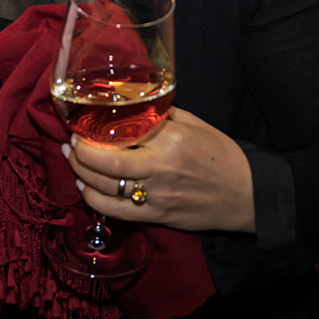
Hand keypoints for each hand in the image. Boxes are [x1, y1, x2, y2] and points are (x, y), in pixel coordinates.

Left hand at [62, 107, 256, 233]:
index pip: (124, 131)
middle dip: (80, 151)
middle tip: (71, 141)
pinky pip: (114, 211)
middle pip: (106, 162)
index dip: (96, 128)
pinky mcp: (155, 216)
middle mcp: (160, 168)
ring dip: (80, 172)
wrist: (246, 195)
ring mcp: (156, 196)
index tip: (83, 121)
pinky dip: (93, 198)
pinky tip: (85, 186)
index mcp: (171, 140)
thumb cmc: (221, 155)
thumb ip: (161, 115)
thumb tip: (131, 102)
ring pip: (104, 187)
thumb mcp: (194, 124)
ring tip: (72, 158)